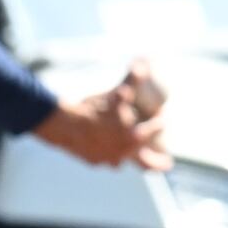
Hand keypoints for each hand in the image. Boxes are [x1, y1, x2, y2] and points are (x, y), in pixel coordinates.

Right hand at [33, 76, 170, 170]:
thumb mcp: (117, 93)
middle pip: (142, 150)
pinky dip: (104, 154)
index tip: (161, 119)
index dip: (158, 122)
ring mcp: (108, 159)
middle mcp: (124, 152)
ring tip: (126, 146)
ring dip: (125, 152)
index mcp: (135, 136)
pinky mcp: (93, 161)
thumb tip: (143, 65)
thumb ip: (133, 80)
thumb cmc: (94, 108)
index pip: (154, 129)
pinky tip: (102, 148)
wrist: (66, 124)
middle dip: (147, 145)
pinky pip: (103, 160)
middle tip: (155, 147)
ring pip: (122, 158)